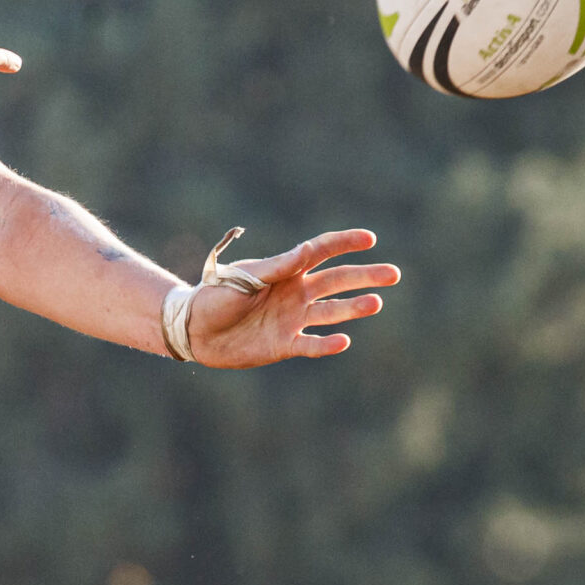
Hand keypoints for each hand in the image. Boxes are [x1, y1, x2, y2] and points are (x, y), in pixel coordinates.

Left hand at [187, 230, 396, 368]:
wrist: (192, 329)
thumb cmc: (214, 295)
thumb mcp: (244, 277)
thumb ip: (278, 266)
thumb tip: (308, 249)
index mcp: (285, 269)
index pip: (321, 251)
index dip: (345, 243)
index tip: (370, 238)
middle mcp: (295, 292)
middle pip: (336, 281)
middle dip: (364, 277)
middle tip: (393, 274)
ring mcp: (292, 318)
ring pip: (331, 312)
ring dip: (353, 308)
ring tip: (376, 304)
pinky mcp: (284, 344)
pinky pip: (311, 345)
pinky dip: (327, 345)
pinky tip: (344, 341)